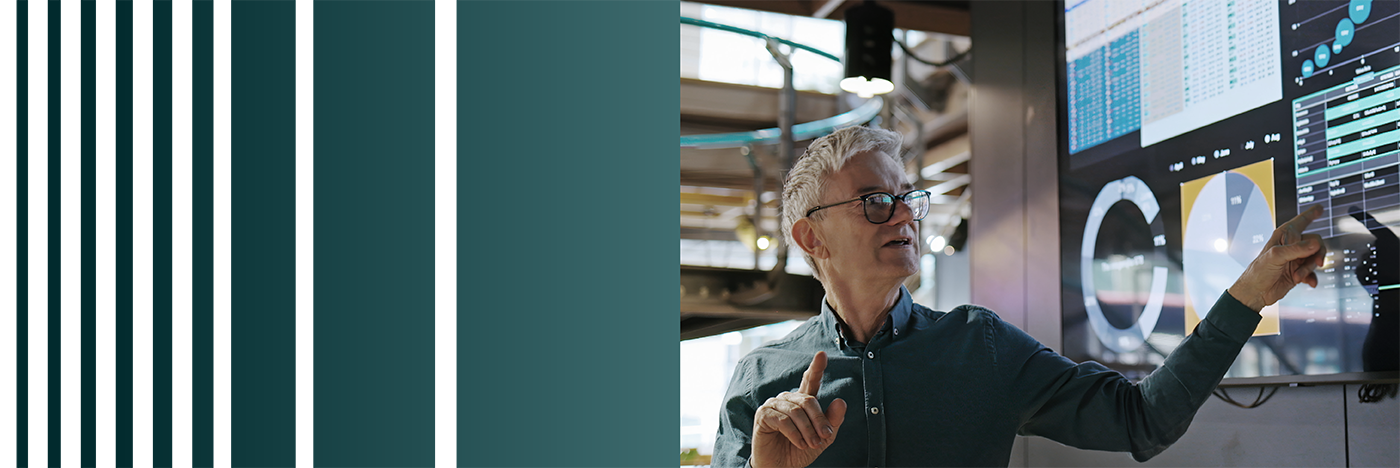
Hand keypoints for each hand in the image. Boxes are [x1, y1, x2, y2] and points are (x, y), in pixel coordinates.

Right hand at [751, 351, 846, 467]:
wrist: (780, 467)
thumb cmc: (800, 450)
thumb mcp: (822, 438)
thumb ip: (832, 420)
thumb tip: (841, 401)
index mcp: (802, 401)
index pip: (811, 380)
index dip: (816, 367)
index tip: (822, 354)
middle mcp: (787, 398)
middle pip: (808, 400)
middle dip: (819, 420)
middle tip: (824, 437)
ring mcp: (774, 404)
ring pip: (797, 411)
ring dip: (808, 430)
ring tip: (812, 444)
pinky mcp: (763, 415)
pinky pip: (784, 420)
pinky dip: (795, 434)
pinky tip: (799, 443)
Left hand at [1228, 204, 1326, 311]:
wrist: (1256, 292)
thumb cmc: (1258, 272)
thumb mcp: (1276, 257)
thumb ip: (1296, 249)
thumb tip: (1316, 245)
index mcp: (1283, 236)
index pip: (1300, 222)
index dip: (1311, 214)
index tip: (1320, 208)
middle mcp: (1291, 246)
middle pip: (1316, 242)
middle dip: (1317, 253)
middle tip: (1317, 263)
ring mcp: (1296, 259)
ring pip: (1316, 258)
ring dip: (1309, 268)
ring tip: (1297, 276)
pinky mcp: (1299, 271)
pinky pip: (1313, 272)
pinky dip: (1312, 277)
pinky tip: (1309, 283)